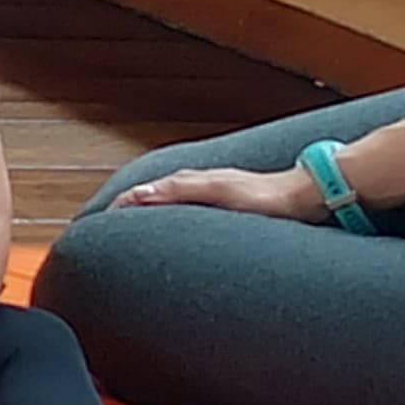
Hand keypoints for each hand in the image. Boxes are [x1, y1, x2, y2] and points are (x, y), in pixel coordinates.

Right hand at [108, 164, 330, 221]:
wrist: (305, 195)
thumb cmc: (267, 197)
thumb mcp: (218, 194)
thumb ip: (180, 192)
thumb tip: (139, 195)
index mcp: (192, 181)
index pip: (144, 191)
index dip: (121, 204)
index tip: (99, 220)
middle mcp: (199, 182)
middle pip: (153, 191)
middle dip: (128, 205)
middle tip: (106, 223)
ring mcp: (213, 190)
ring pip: (169, 197)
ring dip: (148, 207)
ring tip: (132, 222)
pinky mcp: (227, 201)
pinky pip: (188, 204)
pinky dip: (171, 211)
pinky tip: (177, 222)